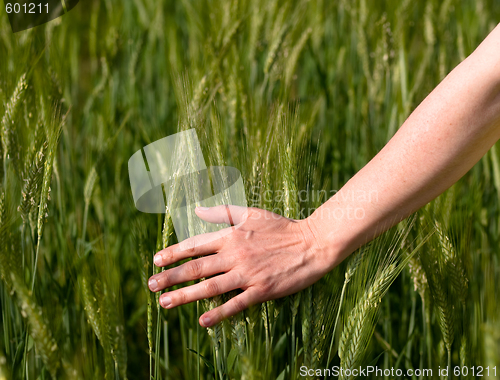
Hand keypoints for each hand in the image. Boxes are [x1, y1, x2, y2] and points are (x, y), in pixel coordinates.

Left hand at [148, 205, 331, 326]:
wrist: (312, 243)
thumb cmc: (281, 227)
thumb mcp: (251, 213)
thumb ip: (222, 213)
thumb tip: (196, 209)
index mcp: (231, 235)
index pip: (195, 245)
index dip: (173, 253)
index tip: (156, 261)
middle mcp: (235, 254)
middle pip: (196, 268)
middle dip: (170, 277)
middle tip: (151, 285)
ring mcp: (248, 273)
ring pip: (210, 287)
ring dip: (185, 296)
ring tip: (164, 303)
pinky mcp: (262, 290)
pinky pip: (236, 304)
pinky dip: (218, 312)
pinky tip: (202, 321)